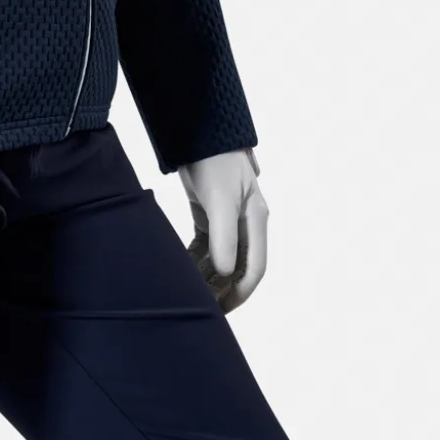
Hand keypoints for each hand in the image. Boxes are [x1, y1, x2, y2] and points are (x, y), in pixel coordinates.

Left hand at [178, 145, 266, 312]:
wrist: (197, 130)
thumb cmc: (214, 162)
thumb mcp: (220, 199)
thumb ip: (224, 236)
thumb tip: (227, 272)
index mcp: (256, 219)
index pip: (255, 266)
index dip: (242, 291)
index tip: (224, 309)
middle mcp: (245, 221)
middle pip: (239, 265)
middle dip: (224, 288)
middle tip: (206, 309)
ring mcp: (227, 218)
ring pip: (221, 257)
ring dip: (208, 276)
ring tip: (192, 294)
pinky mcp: (209, 213)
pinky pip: (205, 245)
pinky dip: (196, 259)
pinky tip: (183, 271)